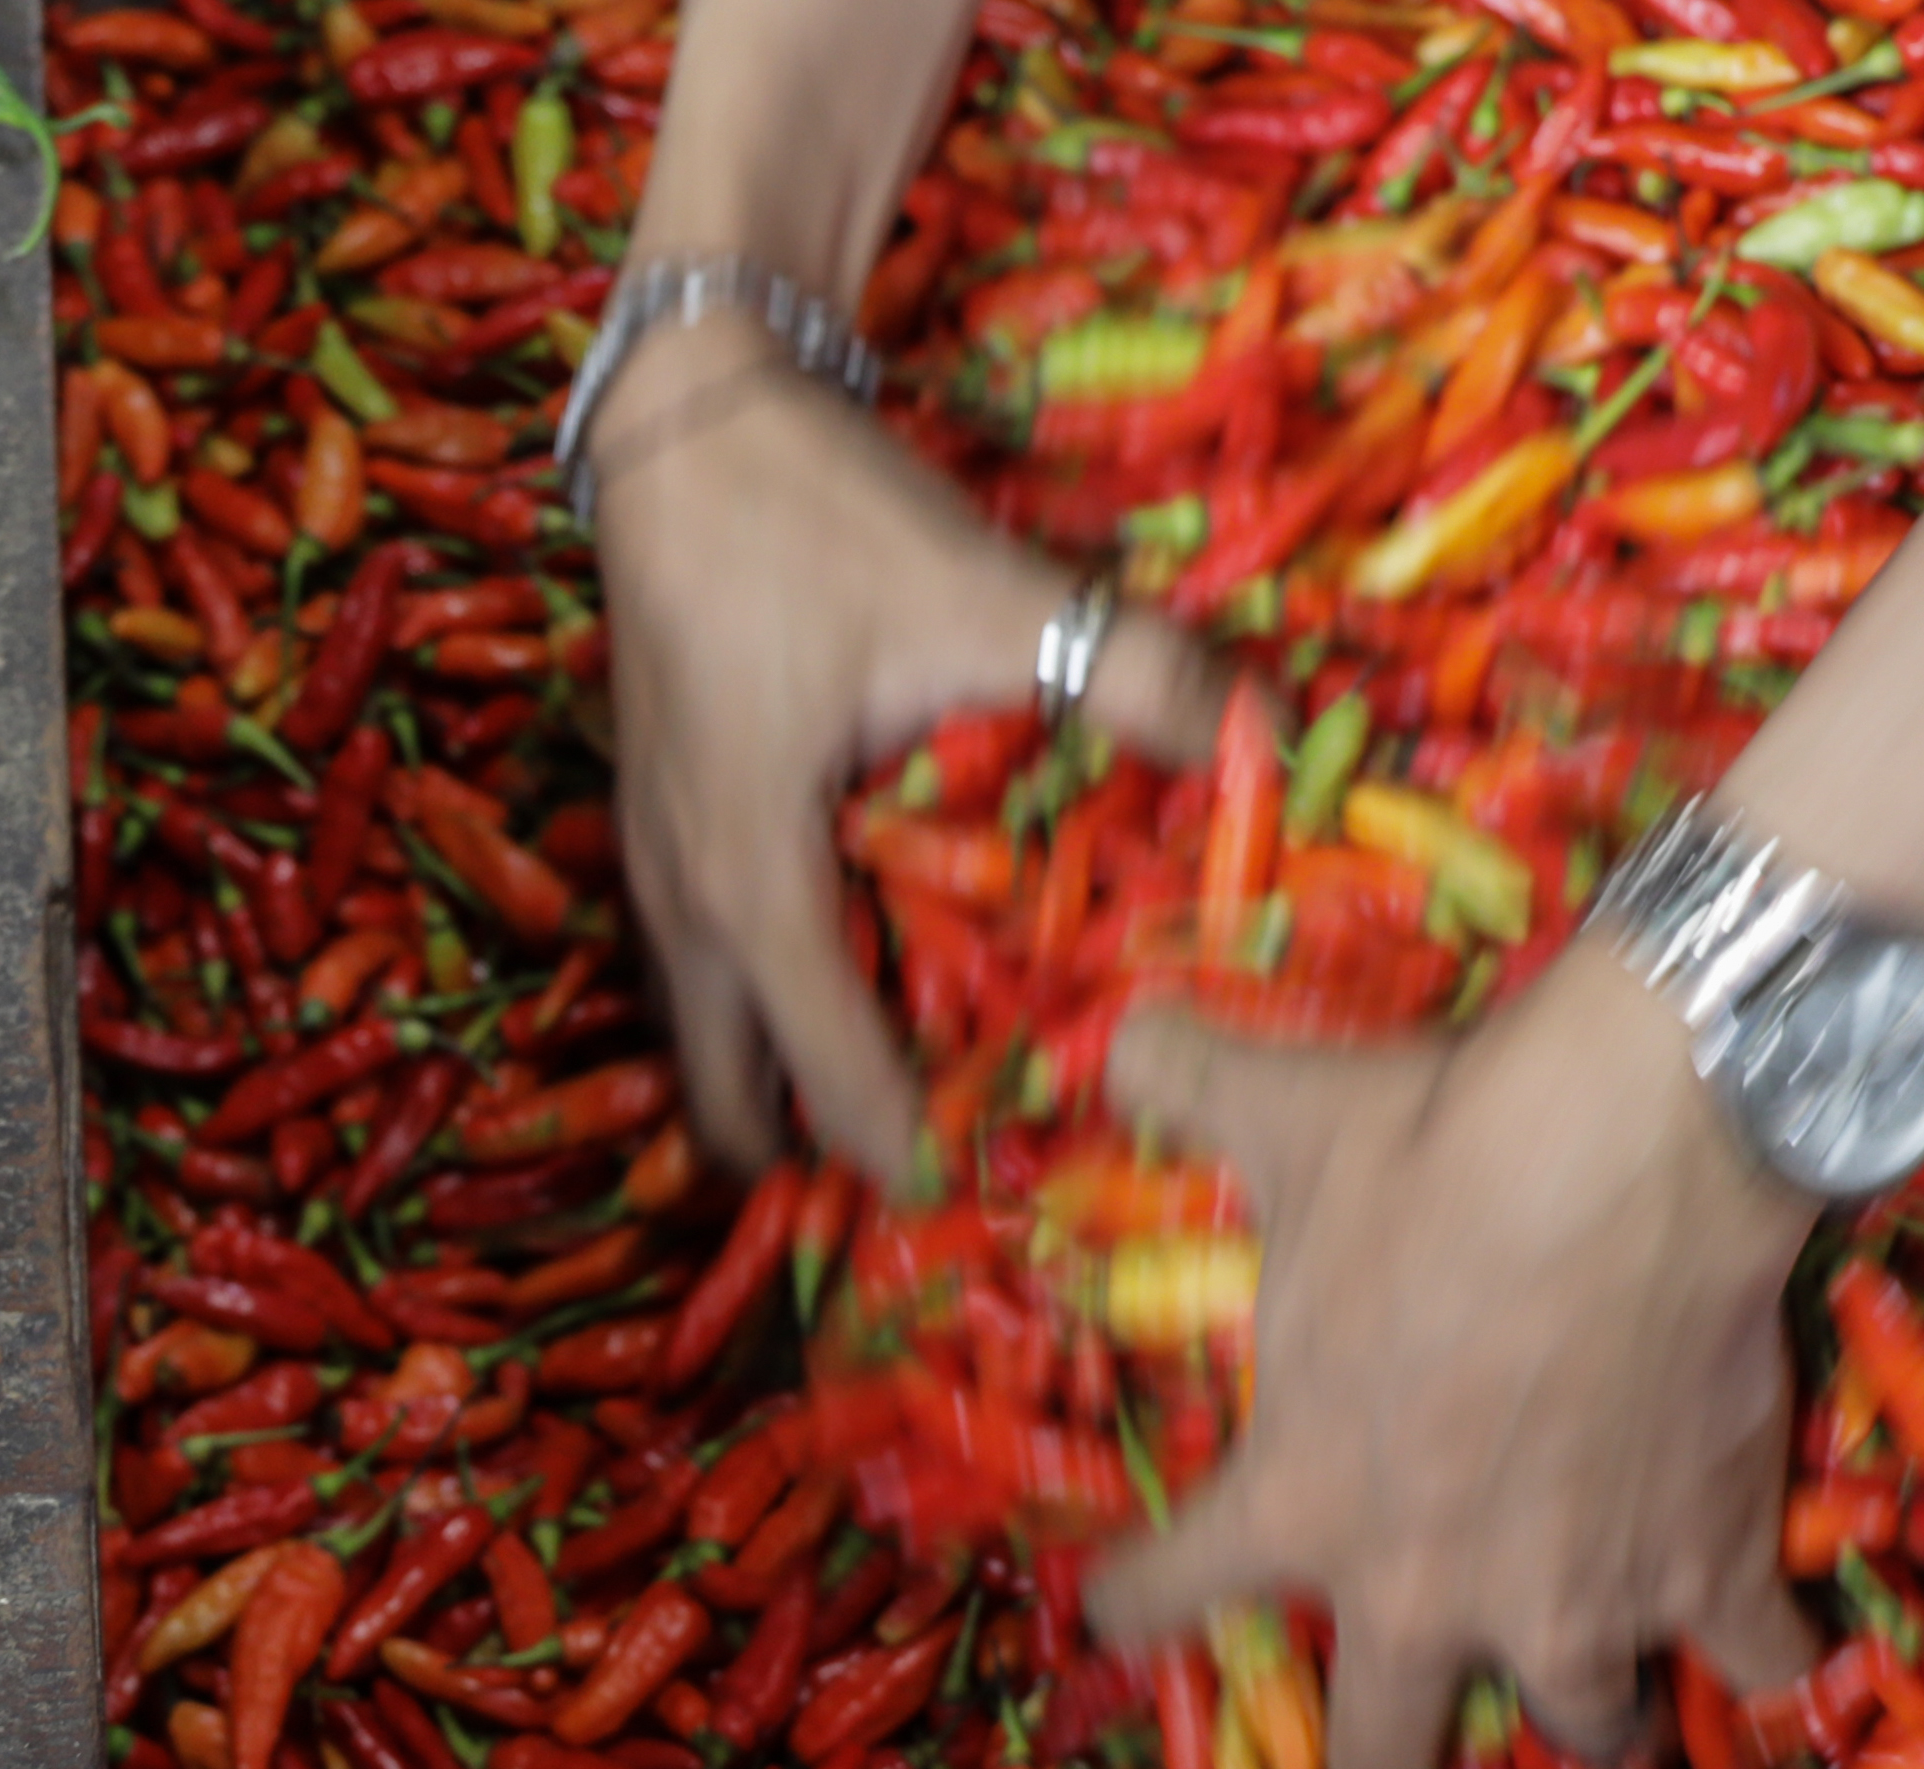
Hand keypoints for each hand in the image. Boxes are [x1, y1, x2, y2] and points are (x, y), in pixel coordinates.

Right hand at [586, 324, 1224, 1177]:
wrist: (679, 414)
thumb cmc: (810, 517)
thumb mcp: (983, 596)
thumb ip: (1131, 672)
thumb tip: (1270, 736)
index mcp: (753, 876)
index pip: (824, 1070)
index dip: (901, 1146)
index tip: (972, 1200)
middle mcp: (683, 896)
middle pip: (731, 1094)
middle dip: (817, 1153)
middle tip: (929, 1179)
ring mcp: (653, 859)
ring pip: (710, 1030)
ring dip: (787, 1080)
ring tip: (902, 1103)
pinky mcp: (656, 816)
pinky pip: (708, 962)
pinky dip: (769, 1001)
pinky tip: (859, 972)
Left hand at [1083, 946, 1822, 1768]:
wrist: (1637, 1146)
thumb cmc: (1439, 1153)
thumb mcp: (1289, 1120)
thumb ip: (1189, 1089)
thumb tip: (1114, 1033)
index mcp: (1298, 1503)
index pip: (1167, 1593)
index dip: (1131, 1608)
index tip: (1117, 1619)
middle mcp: (1428, 1593)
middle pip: (1390, 1765)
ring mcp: (1580, 1601)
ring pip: (1591, 1730)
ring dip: (1597, 1720)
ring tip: (1606, 1711)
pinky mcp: (1713, 1571)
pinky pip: (1760, 1659)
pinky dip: (1778, 1654)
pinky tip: (1785, 1645)